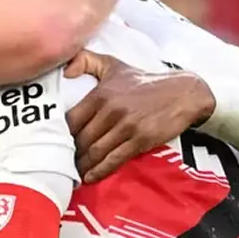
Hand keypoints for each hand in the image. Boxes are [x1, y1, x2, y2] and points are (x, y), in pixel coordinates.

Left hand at [63, 51, 214, 182]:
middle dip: (72, 152)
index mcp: (101, 94)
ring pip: (97, 151)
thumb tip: (65, 71)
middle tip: (63, 162)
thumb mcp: (113, 65)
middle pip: (82, 138)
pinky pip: (115, 159)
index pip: (72, 119)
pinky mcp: (140, 140)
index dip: (62, 134)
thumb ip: (86, 61)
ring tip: (75, 172)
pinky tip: (91, 177)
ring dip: (84, 164)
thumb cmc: (143, 80)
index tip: (56, 143)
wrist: (182, 93)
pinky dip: (100, 170)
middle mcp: (111, 110)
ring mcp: (126, 126)